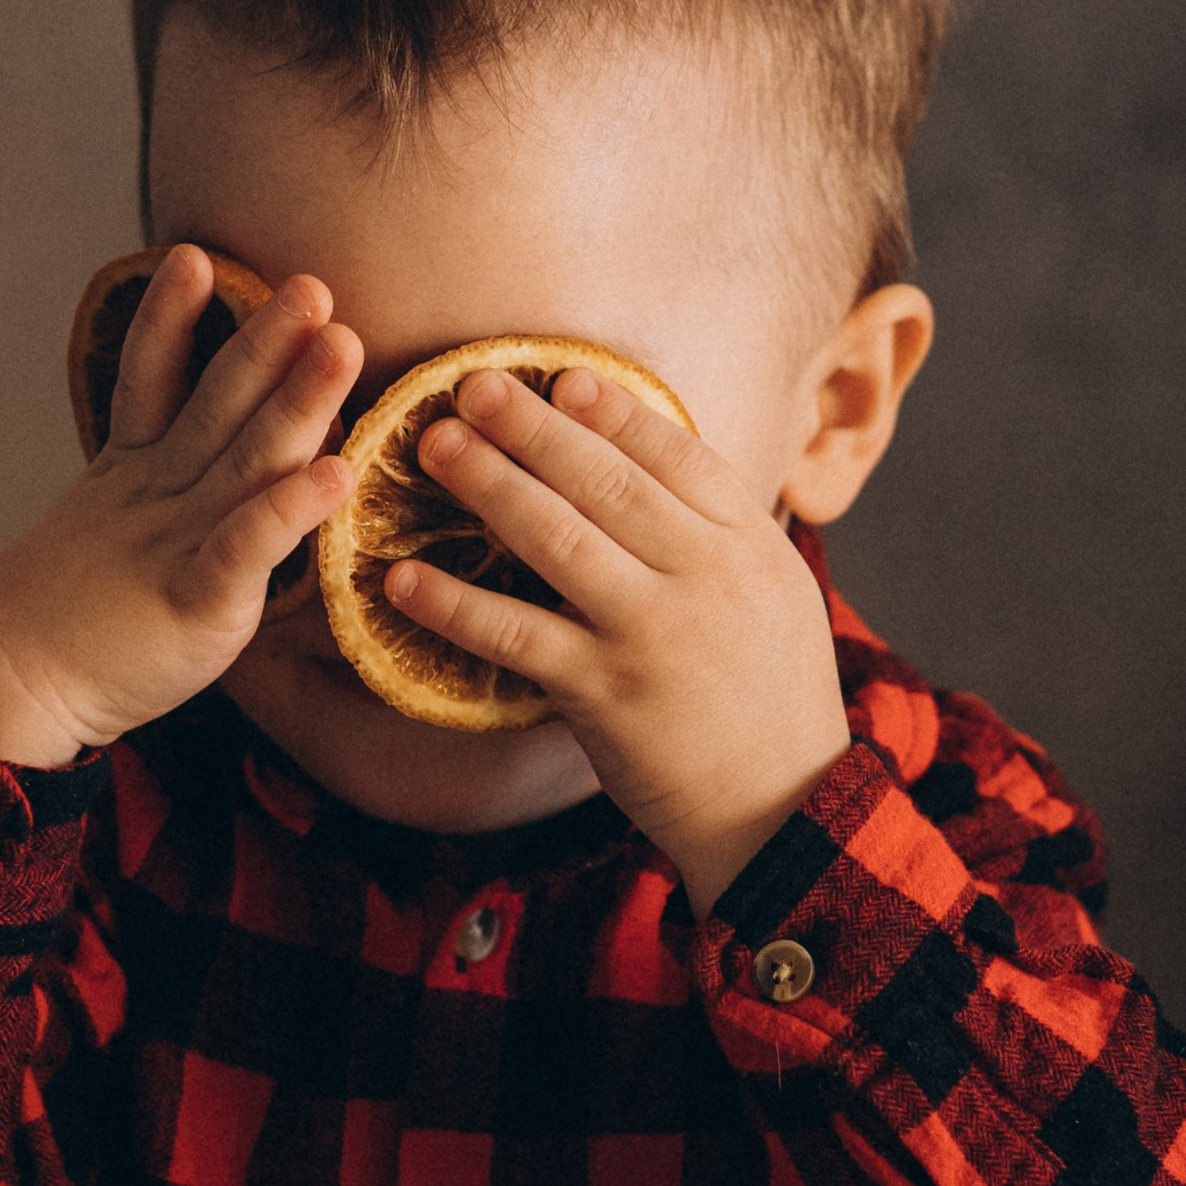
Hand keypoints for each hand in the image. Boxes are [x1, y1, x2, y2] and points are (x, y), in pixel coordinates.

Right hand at [0, 249, 361, 764]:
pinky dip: (290, 508)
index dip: (168, 319)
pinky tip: (335, 472)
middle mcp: (155, 497)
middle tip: (313, 285)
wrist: (6, 690)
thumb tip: (180, 483)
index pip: (148, 382)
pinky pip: (248, 547)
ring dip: (298, 399)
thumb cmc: (59, 626)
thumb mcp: (96, 537)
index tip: (193, 256)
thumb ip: (139, 501)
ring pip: (245, 459)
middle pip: (215, 404)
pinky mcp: (197, 604)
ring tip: (342, 340)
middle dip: (264, 340)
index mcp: (127, 478)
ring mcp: (177, 544)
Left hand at [387, 366, 851, 913]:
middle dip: (534, 427)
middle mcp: (702, 577)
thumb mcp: (775, 596)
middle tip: (473, 385)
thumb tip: (660, 471)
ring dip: (489, 486)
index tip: (563, 377)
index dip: (615, 412)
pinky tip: (401, 579)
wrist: (784, 809)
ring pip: (558, 540)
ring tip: (434, 446)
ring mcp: (650, 634)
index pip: (676, 456)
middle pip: (607, 481)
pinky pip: (514, 636)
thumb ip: (720, 536)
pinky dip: (452, 605)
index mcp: (747, 545)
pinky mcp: (604, 694)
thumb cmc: (773, 700)